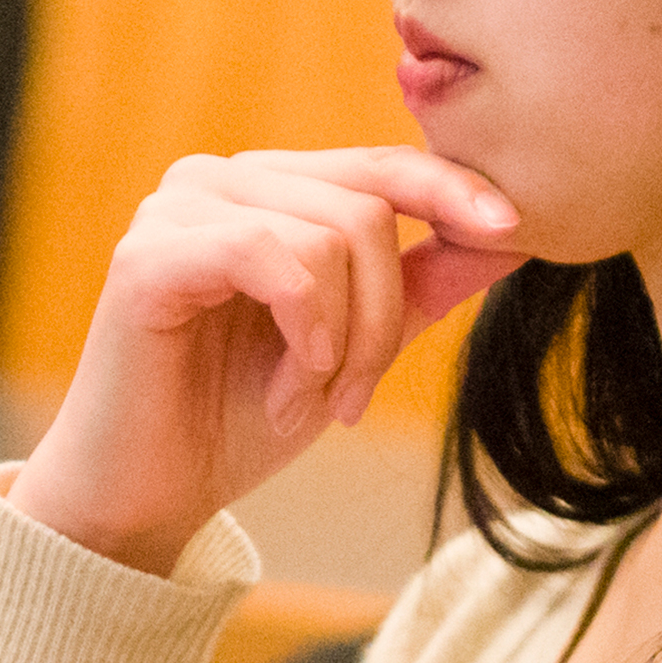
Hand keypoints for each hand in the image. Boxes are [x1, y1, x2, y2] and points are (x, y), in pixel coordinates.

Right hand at [9, 149, 524, 573]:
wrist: (147, 498)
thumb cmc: (237, 419)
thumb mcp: (354, 348)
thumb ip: (420, 285)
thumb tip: (512, 231)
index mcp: (268, 189)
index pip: (381, 164)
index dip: (452, 190)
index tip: (514, 230)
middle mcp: (219, 179)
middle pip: (367, 208)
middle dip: (383, 318)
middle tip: (354, 400)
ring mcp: (178, 207)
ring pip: (330, 237)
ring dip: (343, 343)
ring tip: (308, 402)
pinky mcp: (149, 252)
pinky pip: (272, 258)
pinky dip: (304, 333)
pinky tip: (286, 392)